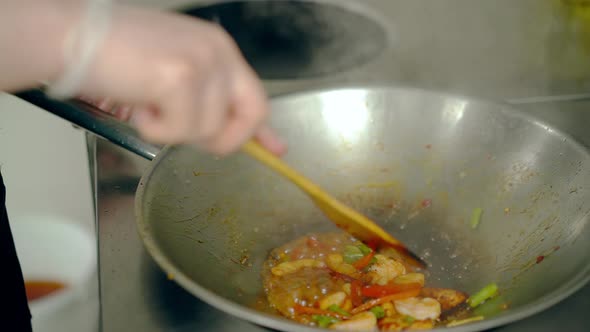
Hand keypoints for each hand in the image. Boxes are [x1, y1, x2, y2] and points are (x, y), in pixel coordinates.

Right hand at [74, 5, 284, 155]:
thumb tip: (223, 135)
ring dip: (172, 130)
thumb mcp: (173, 72)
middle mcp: (219, 52)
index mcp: (219, 49)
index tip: (277, 149)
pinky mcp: (181, 77)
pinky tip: (136, 103)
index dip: (263, 129)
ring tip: (145, 102)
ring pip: (208, 131)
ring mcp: (203, 63)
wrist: (71, 36)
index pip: (256, 95)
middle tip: (180, 129)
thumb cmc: (114, 55)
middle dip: (220, 139)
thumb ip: (205, 98)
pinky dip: (153, 130)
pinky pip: (179, 131)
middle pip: (249, 115)